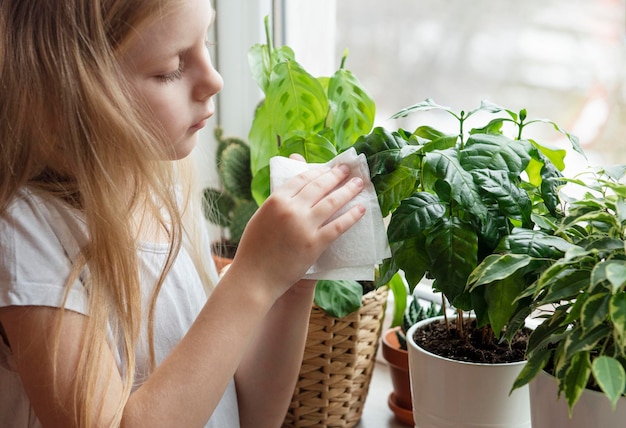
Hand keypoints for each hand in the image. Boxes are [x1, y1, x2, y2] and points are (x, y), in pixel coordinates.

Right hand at [231, 160, 364, 298]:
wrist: (254, 277)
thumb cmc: (254, 249)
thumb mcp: (261, 216)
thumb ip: (278, 200)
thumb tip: (293, 184)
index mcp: (275, 200)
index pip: (302, 178)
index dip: (319, 171)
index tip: (330, 167)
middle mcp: (290, 209)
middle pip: (319, 186)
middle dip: (336, 175)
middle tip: (347, 169)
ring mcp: (304, 226)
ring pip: (331, 202)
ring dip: (348, 191)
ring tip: (359, 184)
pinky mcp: (314, 244)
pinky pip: (337, 226)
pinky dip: (351, 216)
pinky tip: (361, 209)